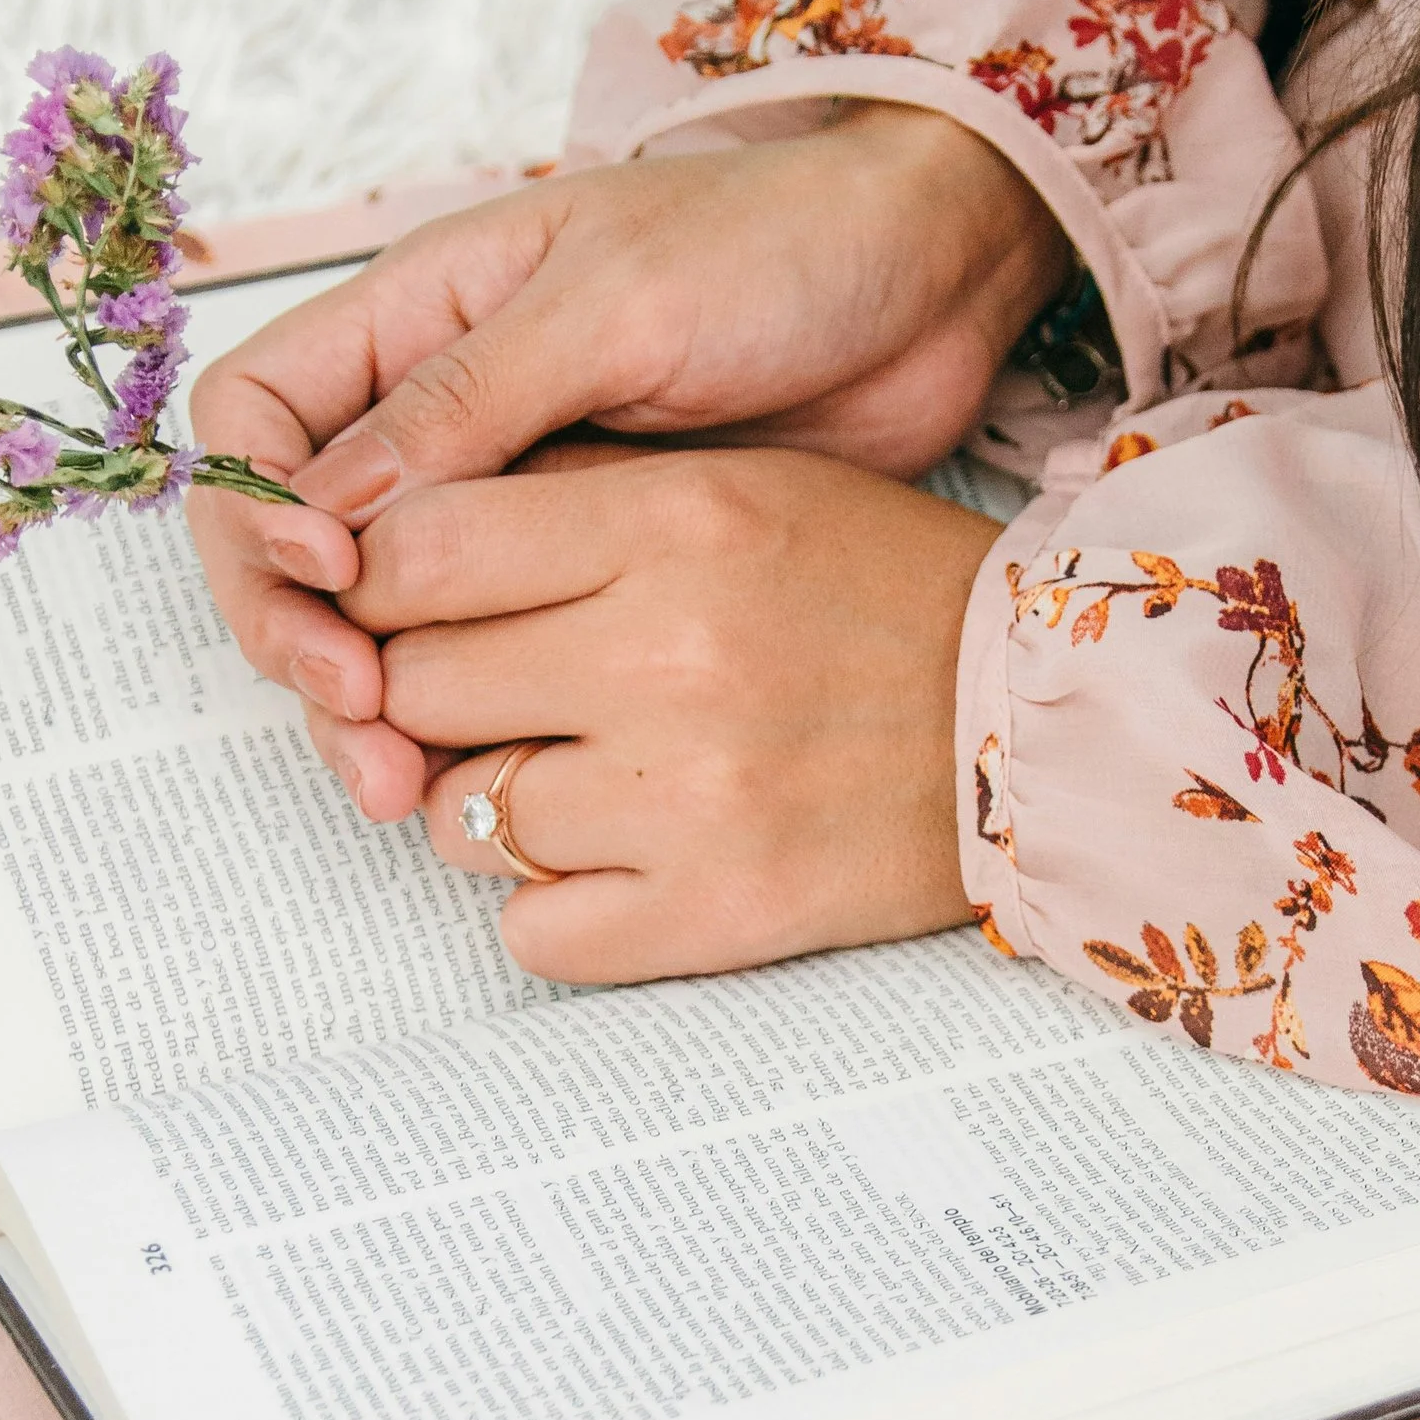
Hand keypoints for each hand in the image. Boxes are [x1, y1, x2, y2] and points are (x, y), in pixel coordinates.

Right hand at [188, 103, 1059, 818]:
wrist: (930, 282)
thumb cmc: (778, 245)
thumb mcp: (617, 302)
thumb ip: (469, 400)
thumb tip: (329, 511)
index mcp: (419, 313)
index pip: (252, 422)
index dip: (254, 509)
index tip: (329, 577)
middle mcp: (439, 410)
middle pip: (293, 544)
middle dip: (301, 638)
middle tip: (363, 721)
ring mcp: (510, 499)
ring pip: (380, 620)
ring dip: (372, 707)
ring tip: (406, 788)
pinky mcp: (586, 571)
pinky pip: (486, 655)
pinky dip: (464, 722)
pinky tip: (484, 779)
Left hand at [338, 444, 998, 981]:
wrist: (1041, 724)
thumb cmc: (879, 593)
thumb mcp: (736, 488)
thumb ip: (567, 502)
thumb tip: (387, 547)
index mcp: (675, 520)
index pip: (418, 552)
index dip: (377, 588)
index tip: (400, 609)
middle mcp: (670, 652)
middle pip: (413, 689)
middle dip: (432, 699)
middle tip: (497, 700)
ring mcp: (690, 795)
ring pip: (456, 819)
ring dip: (491, 806)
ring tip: (580, 778)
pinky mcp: (718, 910)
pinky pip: (530, 931)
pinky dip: (552, 906)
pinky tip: (617, 859)